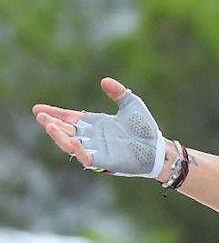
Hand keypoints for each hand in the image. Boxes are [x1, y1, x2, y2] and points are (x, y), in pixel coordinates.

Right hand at [33, 77, 167, 176]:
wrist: (158, 147)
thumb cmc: (144, 128)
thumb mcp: (132, 105)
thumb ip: (119, 92)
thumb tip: (104, 81)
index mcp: (94, 123)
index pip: (69, 118)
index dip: (54, 113)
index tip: (37, 108)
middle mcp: (91, 137)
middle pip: (65, 130)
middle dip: (52, 124)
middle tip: (41, 116)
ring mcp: (95, 149)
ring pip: (70, 144)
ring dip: (58, 136)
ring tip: (49, 126)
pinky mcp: (103, 162)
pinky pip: (85, 157)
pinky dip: (77, 150)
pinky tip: (72, 140)